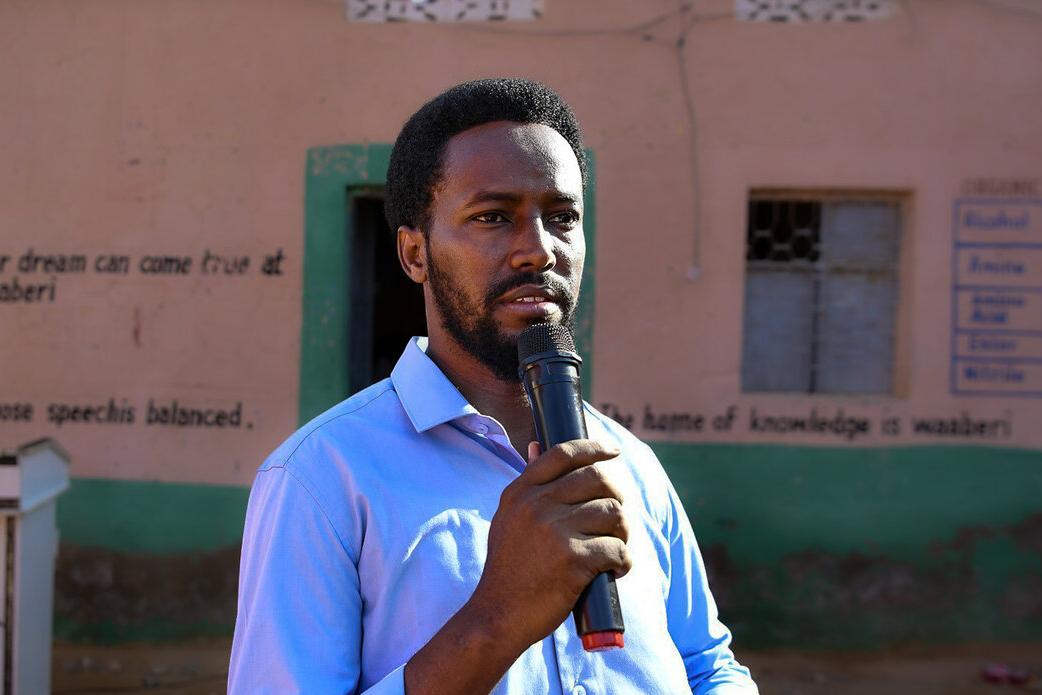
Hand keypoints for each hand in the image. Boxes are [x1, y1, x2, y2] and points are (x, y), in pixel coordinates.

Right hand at [470, 438, 630, 649]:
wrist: (498, 615)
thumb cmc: (509, 569)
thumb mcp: (508, 519)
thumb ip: (527, 488)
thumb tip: (536, 446)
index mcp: (520, 492)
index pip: (563, 453)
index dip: (593, 448)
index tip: (612, 452)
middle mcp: (536, 504)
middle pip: (596, 478)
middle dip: (615, 497)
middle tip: (616, 520)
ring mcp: (554, 530)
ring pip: (612, 512)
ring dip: (622, 532)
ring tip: (613, 548)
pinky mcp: (573, 558)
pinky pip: (617, 548)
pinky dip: (623, 561)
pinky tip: (615, 570)